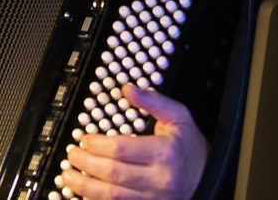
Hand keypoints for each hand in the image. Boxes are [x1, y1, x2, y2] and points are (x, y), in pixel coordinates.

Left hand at [62, 84, 207, 199]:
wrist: (209, 177)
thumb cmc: (190, 149)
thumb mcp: (179, 118)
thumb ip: (153, 102)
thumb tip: (127, 89)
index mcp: (164, 154)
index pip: (121, 150)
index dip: (97, 145)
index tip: (84, 139)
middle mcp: (159, 180)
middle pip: (113, 174)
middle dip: (86, 164)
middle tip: (72, 155)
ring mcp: (154, 199)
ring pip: (112, 196)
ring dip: (85, 187)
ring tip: (68, 175)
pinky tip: (83, 193)